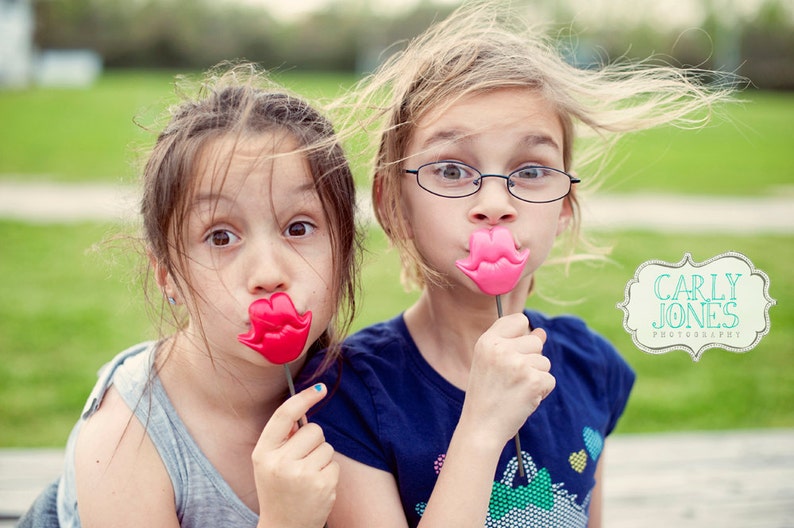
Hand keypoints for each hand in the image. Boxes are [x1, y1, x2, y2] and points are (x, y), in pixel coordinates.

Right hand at [253, 383, 337, 527]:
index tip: (320, 388)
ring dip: (321, 458)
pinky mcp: (322, 485)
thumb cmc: (278, 489)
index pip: (284, 415)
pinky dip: (329, 473)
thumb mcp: (268, 462)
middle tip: (302, 462)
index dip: (304, 397)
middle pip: (313, 429)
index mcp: (263, 453)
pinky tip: (316, 487)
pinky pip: (335, 464)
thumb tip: (302, 408)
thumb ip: (282, 437)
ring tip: (307, 477)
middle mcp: (280, 462)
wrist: (284, 527)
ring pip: (327, 446)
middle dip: (313, 441)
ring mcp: (302, 475)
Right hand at [462, 313, 554, 446]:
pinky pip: (550, 380)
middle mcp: (502, 349)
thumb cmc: (486, 395)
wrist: (481, 427)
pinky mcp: (533, 381)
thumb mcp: (491, 363)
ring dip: (536, 377)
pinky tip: (524, 399)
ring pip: (544, 362)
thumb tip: (542, 333)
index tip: (513, 353)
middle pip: (535, 341)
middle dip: (531, 360)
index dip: (521, 336)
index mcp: (487, 341)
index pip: (519, 320)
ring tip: (515, 390)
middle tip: (511, 379)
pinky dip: (542, 392)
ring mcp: (518, 364)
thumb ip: (515, 344)